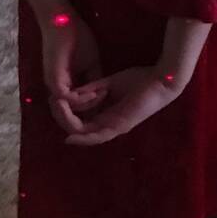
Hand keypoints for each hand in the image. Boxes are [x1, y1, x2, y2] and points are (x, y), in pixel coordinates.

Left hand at [40, 13, 106, 133]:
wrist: (65, 21)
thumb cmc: (77, 39)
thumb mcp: (93, 64)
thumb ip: (95, 80)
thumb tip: (102, 95)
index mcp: (66, 86)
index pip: (77, 108)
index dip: (93, 112)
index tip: (110, 110)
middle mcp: (57, 89)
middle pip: (71, 115)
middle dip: (90, 116)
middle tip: (108, 113)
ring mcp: (54, 85)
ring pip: (70, 109)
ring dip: (90, 106)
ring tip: (105, 97)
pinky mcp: (55, 79)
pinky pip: (68, 98)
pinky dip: (84, 99)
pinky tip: (99, 92)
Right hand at [63, 67, 178, 146]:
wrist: (161, 79)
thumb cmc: (140, 79)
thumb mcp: (109, 83)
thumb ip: (92, 89)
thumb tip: (72, 93)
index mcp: (105, 113)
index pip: (78, 118)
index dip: (65, 110)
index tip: (57, 96)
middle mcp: (107, 123)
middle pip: (77, 127)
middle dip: (61, 115)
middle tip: (55, 100)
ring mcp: (114, 127)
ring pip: (83, 132)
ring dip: (67, 121)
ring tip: (58, 106)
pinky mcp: (121, 126)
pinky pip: (99, 137)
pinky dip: (84, 139)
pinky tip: (70, 136)